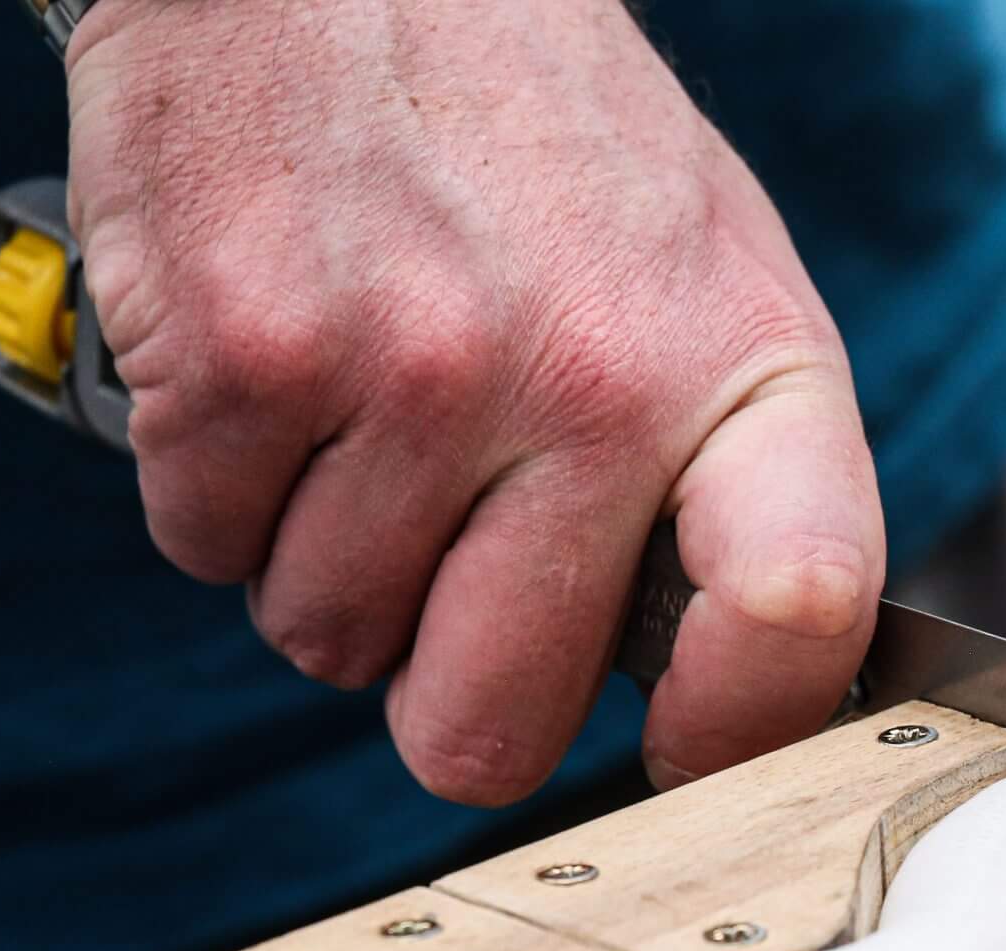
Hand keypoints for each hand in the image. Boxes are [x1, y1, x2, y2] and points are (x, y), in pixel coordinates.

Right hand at [66, 0, 881, 802]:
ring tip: (364, 408)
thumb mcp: (709, 275)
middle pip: (493, 724)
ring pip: (327, 639)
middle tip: (446, 581)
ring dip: (325, 563)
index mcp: (745, 363)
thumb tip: (725, 691)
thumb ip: (731, 475)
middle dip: (446, 691)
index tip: (683, 756)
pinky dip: (220, 488)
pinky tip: (277, 366)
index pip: (799, 611)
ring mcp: (415, 373)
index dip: (737, 733)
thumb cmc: (540, 139)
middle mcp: (594, 381)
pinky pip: (206, 548)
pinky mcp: (244, 355)